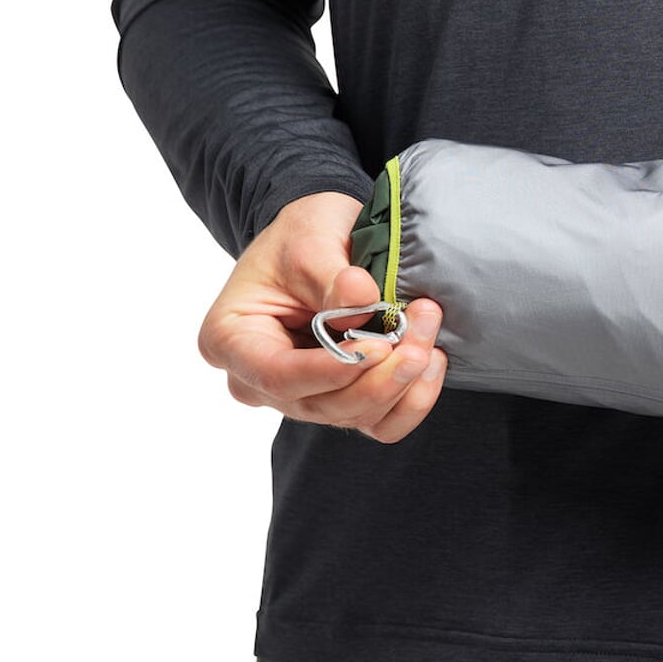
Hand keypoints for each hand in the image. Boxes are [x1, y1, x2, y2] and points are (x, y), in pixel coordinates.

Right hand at [197, 190, 447, 442]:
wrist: (319, 243)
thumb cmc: (299, 237)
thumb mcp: (309, 239)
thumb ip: (331, 274)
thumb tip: (362, 296)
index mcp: (231, 340)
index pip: (279, 376)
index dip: (333, 369)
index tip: (379, 346)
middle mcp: (260, 382)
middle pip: (323, 405)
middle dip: (381, 375)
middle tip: (421, 327)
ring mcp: (303, 399)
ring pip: (357, 416)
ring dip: (404, 381)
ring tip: (429, 329)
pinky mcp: (343, 405)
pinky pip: (382, 423)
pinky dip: (413, 399)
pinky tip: (431, 360)